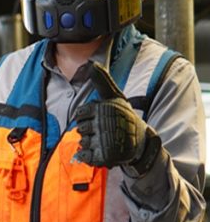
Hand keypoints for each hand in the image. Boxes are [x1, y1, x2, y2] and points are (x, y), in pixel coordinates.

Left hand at [74, 61, 159, 176]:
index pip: (80, 113)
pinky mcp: (105, 157)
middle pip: (79, 128)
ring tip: (105, 141)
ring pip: (82, 142)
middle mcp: (106, 124)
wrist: (141, 143)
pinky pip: (84, 156)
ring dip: (89, 143)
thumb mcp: (115, 98)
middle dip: (88, 130)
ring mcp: (105, 142)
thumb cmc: (124, 118)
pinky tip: (98, 151)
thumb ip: (102, 82)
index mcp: (106, 109)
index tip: (99, 118)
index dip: (86, 117)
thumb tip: (93, 64)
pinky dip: (88, 155)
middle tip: (104, 131)